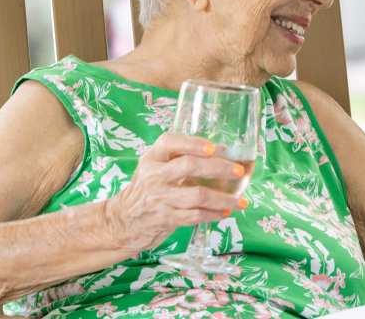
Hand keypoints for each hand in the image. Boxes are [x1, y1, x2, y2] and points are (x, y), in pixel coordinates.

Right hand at [99, 133, 248, 251]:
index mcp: (152, 158)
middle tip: (239, 172)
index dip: (193, 143)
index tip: (215, 147)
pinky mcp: (165, 219)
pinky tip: (225, 213)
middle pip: (189, 166)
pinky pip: (195, 216)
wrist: (123, 220)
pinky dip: (213, 214)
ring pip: (197, 195)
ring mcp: (159, 198)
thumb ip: (179, 158)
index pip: (170, 142)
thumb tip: (223, 151)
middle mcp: (154, 176)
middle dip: (219, 168)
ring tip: (241, 201)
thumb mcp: (154, 167)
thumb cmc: (147, 189)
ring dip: (223, 198)